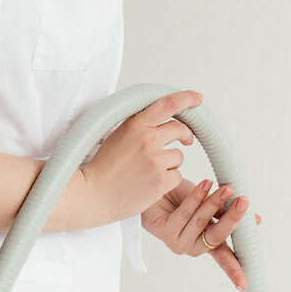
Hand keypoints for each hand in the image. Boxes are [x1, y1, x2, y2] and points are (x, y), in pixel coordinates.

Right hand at [80, 90, 200, 225]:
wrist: (93, 193)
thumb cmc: (102, 167)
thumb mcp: (116, 137)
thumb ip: (137, 129)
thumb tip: (157, 123)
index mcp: (134, 125)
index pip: (166, 105)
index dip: (185, 99)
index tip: (197, 98)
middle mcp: (147, 138)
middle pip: (180, 129)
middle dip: (186, 135)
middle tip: (187, 140)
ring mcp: (155, 159)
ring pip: (178, 156)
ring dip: (170, 163)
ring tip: (149, 171)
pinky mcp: (161, 179)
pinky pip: (177, 176)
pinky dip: (167, 180)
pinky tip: (150, 183)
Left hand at [142, 177, 258, 290]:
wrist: (153, 187)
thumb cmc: (179, 197)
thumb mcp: (208, 205)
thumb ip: (226, 214)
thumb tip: (256, 220)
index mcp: (206, 243)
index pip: (224, 259)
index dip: (234, 271)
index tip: (244, 285)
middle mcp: (192, 246)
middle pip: (217, 236)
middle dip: (233, 217)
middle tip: (244, 201)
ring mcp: (177, 241)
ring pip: (201, 221)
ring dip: (214, 202)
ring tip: (225, 188)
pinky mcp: (164, 231)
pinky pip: (184, 214)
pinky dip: (196, 198)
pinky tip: (204, 185)